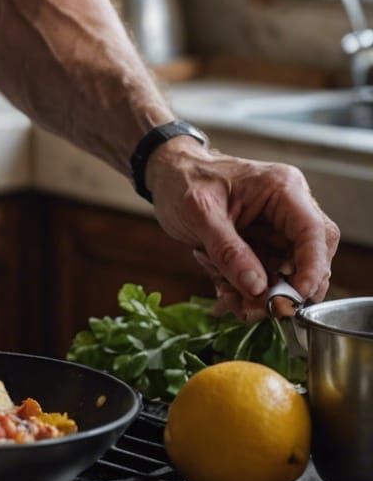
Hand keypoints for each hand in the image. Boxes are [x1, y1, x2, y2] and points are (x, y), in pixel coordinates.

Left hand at [147, 140, 339, 318]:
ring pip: (288, 275)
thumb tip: (258, 287)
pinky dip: (249, 290)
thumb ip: (227, 249)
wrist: (165, 174)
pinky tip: (226, 292)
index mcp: (282, 188)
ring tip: (231, 299)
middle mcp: (288, 209)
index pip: (316, 232)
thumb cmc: (181, 178)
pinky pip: (268, 277)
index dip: (312, 268)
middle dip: (285, 288)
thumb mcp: (198, 211)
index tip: (295, 297)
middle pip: (310, 259)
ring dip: (263, 294)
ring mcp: (278, 229)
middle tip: (254, 306)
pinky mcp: (265, 246)